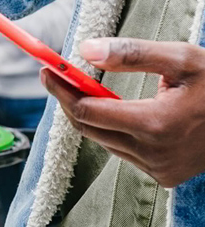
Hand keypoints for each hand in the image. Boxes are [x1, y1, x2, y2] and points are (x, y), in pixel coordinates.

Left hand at [42, 37, 204, 187]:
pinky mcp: (163, 177)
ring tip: (87, 89)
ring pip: (103, 141)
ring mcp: (158, 169)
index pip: (86, 111)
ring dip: (91, 116)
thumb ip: (132, 53)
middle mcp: (153, 153)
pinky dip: (112, 131)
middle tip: (57, 75)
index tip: (46, 70)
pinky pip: (122, 151)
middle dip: (68, 100)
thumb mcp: (181, 58)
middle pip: (87, 128)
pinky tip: (119, 112)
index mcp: (155, 124)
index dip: (61, 89)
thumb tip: (85, 50)